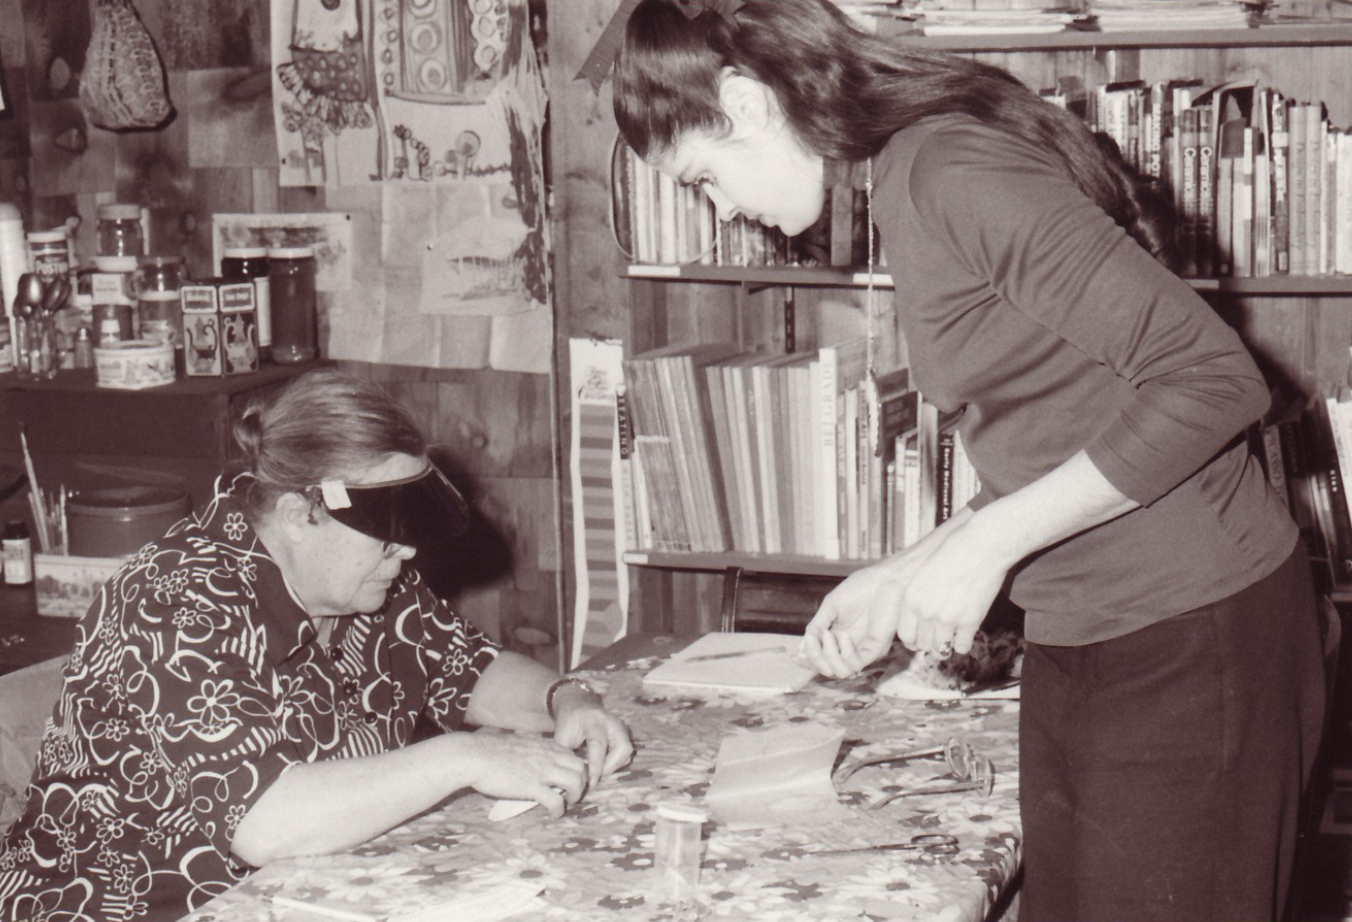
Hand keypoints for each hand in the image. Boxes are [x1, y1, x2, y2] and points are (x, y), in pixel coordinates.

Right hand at [453, 729, 588, 817]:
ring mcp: (542, 770)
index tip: (568, 779)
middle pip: (580, 768)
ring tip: (567, 803)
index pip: (572, 755)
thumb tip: (528, 749)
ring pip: (575, 783)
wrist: (474, 756)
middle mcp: (548, 755)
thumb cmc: (488, 750)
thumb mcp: (516, 742)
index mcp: (543, 745)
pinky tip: (554, 814)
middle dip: (581, 782)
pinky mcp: (532, 786)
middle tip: (572, 793)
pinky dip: (559, 809)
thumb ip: (528, 746)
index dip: (575, 769)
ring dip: (575, 796)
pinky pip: (556, 800)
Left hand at [550, 686, 633, 788]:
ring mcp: (621, 727)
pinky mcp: (624, 733)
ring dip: (614, 766)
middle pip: (623, 748)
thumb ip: (566, 757)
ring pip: (627, 752)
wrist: (577, 705)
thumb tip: (568, 780)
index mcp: (593, 721)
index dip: (596, 766)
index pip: (599, 744)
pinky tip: (602, 766)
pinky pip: (626, 753)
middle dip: (611, 767)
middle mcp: (612, 722)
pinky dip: (616, 763)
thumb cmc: (568, 723)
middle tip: (595, 778)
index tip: (590, 782)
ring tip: (597, 772)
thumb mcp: (561, 737)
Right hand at [801, 533, 946, 677]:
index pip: (821, 659)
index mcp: (838, 637)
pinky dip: (845, 653)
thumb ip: (817, 627)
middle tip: (819, 637)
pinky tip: (843, 636)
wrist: (882, 580)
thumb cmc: (859, 588)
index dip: (812, 656)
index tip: (809, 640)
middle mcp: (849, 647)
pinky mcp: (874, 649)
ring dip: (829, 656)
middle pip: (829, 669)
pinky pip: (856, 663)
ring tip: (829, 634)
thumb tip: (801, 649)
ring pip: (842, 671)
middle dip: (818, 657)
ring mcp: (862, 649)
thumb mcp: (831, 607)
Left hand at [890, 516, 1009, 656]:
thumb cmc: (953, 554)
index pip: (905, 635)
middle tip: (940, 637)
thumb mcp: (925, 574)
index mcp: (911, 598)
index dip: (914, 640)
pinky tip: (966, 635)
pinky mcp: (969, 621)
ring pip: (941, 649)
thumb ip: (920, 597)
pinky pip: (962, 647)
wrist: (980, 546)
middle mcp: (925, 611)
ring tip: (953, 636)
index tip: (922, 639)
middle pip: (923, 644)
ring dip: (946, 645)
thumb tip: (922, 621)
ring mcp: (947, 618)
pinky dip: (964, 644)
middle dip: (931, 643)